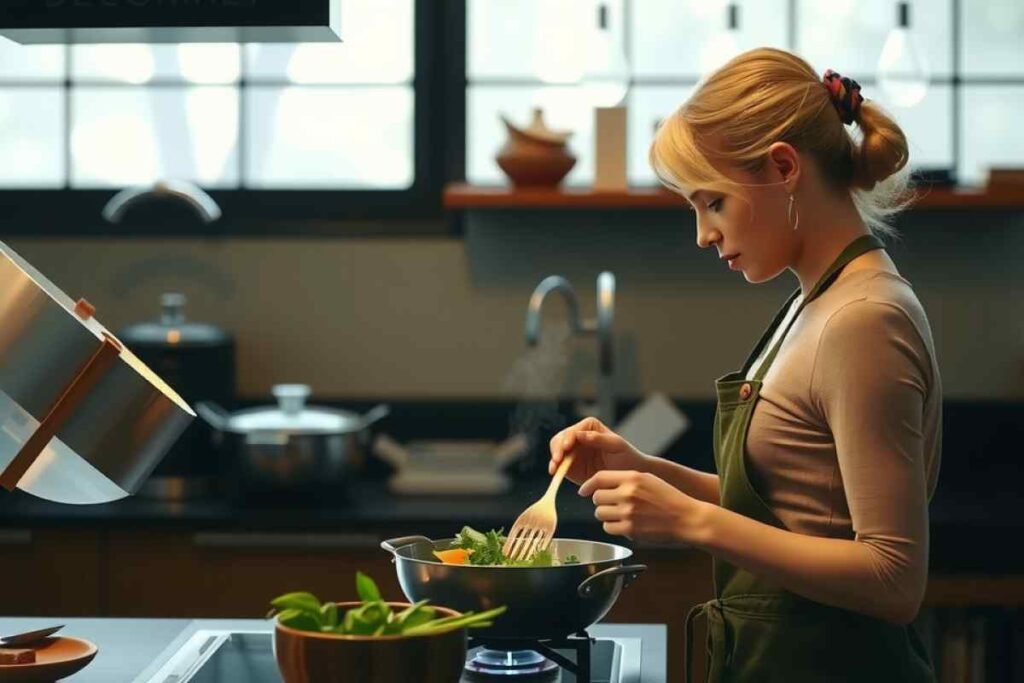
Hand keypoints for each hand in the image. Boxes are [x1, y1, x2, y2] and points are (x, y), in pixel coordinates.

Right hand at [548, 417, 646, 485]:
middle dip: (557, 449)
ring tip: (554, 468)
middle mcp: (578, 436)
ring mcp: (573, 451)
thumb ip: (599, 439)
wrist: (628, 475)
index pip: (574, 430)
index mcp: (589, 426)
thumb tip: (581, 434)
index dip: (568, 438)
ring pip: (556, 451)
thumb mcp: (616, 446)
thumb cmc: (627, 456)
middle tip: (558, 459)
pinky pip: (559, 465)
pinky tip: (555, 473)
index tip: (567, 447)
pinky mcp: (570, 465)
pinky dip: (555, 468)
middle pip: (561, 439)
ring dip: (554, 459)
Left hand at [578, 470, 705, 544]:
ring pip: (600, 513)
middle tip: (612, 504)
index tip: (583, 490)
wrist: (686, 518)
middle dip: (601, 501)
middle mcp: (628, 494)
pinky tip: (626, 524)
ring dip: (606, 515)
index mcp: (632, 477)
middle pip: (596, 497)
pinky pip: (608, 528)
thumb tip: (599, 485)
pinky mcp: (630, 529)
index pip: (599, 478)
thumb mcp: (647, 479)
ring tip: (621, 514)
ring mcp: (628, 512)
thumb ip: (624, 479)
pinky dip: (613, 527)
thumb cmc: (668, 498)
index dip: (588, 485)